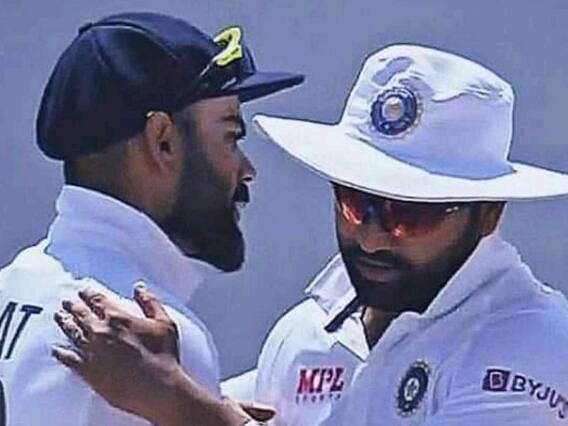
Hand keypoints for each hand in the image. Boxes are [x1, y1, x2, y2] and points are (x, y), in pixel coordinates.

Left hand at [52, 284, 182, 424]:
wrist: (156, 386)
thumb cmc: (162, 355)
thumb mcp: (163, 322)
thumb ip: (150, 302)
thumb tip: (139, 288)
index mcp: (118, 318)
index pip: (98, 301)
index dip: (89, 294)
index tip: (83, 291)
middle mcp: (101, 332)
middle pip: (81, 314)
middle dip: (73, 306)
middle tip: (66, 301)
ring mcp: (92, 351)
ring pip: (73, 333)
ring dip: (65, 323)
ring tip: (59, 317)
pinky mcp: (88, 371)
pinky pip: (69, 359)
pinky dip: (61, 353)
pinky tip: (56, 349)